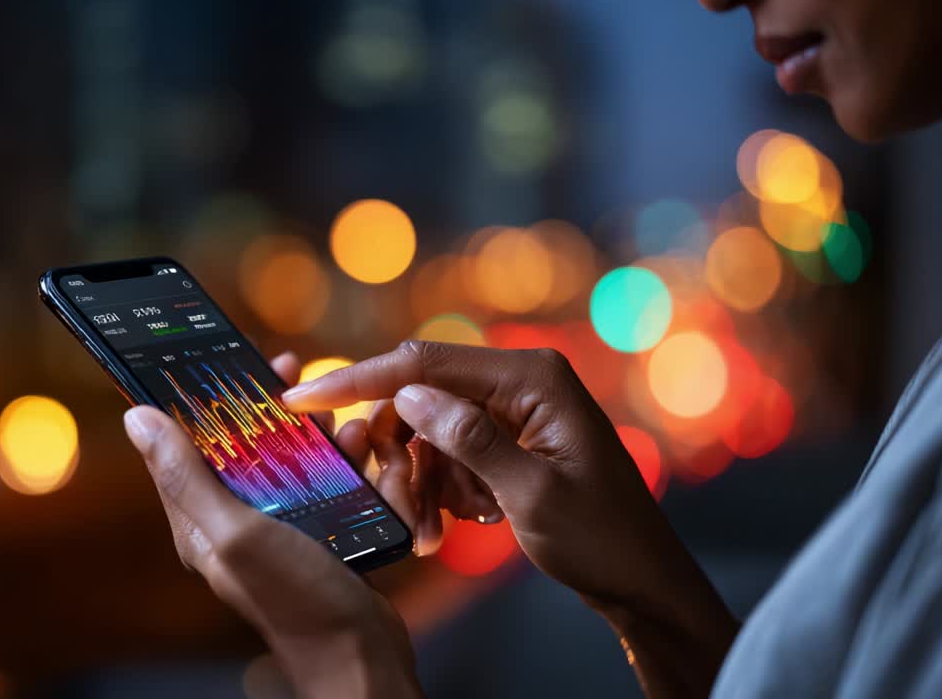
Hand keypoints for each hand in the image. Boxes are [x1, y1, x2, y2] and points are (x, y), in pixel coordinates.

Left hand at [123, 352, 422, 698]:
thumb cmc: (296, 600)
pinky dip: (340, 458)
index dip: (196, 399)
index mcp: (201, 520)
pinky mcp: (316, 533)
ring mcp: (277, 528)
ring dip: (309, 430)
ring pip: (285, 457)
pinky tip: (360, 446)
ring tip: (334, 413)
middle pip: (238, 445)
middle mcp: (233, 522)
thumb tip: (135, 417)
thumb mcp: (235, 531)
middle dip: (262, 406)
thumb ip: (185, 475)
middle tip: (287, 369)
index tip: (219, 359)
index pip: (182, 446)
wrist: (361, 653)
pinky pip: (322, 480)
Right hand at [283, 341, 738, 697]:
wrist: (640, 581)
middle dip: (401, 455)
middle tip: (405, 510)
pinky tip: (459, 522)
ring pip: (430, 432)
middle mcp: (520, 381)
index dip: (358, 378)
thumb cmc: (601, 539)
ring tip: (435, 532)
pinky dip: (442, 489)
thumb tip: (409, 396)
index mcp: (531, 377)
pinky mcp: (509, 440)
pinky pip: (451, 453)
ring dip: (422, 482)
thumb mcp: (532, 493)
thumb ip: (470, 439)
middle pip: (421, 397)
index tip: (301, 397)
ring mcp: (514, 410)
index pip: (425, 361)